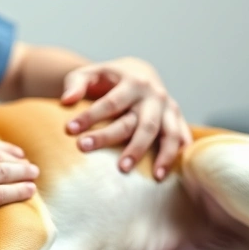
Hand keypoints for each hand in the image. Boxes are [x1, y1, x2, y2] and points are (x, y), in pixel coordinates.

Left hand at [61, 57, 191, 179]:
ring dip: (161, 155)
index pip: (110, 103)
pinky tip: (171, 173)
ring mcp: (169, 108)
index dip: (90, 117)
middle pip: (137, 123)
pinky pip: (182, 138)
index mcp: (133, 82)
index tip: (70, 131)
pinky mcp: (178, 119)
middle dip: (115, 139)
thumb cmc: (109, 78)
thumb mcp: (90, 73)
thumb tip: (66, 101)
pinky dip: (179, 154)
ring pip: (166, 134)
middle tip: (93, 154)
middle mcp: (154, 95)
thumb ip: (76, 84)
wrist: (138, 72)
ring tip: (152, 177)